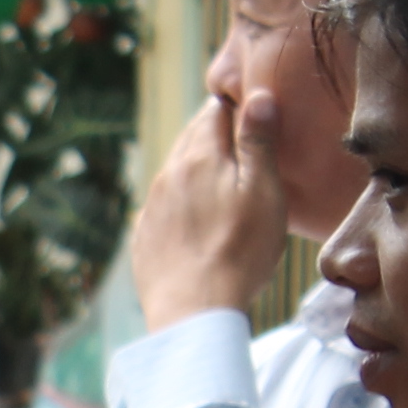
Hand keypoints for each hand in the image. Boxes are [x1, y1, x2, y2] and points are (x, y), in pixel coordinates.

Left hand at [126, 92, 293, 330]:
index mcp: (199, 157)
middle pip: (190, 139)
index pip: (214, 113)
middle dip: (212, 134)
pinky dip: (178, 203)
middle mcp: (168, 174)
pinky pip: (161, 207)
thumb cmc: (239, 251)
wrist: (192, 311)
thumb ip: (257, 142)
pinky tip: (191, 217)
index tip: (247, 108)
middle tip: (236, 136)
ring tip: (217, 177)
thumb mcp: (263, 190)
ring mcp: (152, 207)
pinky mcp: (144, 238)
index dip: (233, 107)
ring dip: (194, 168)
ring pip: (174, 172)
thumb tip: (257, 95)